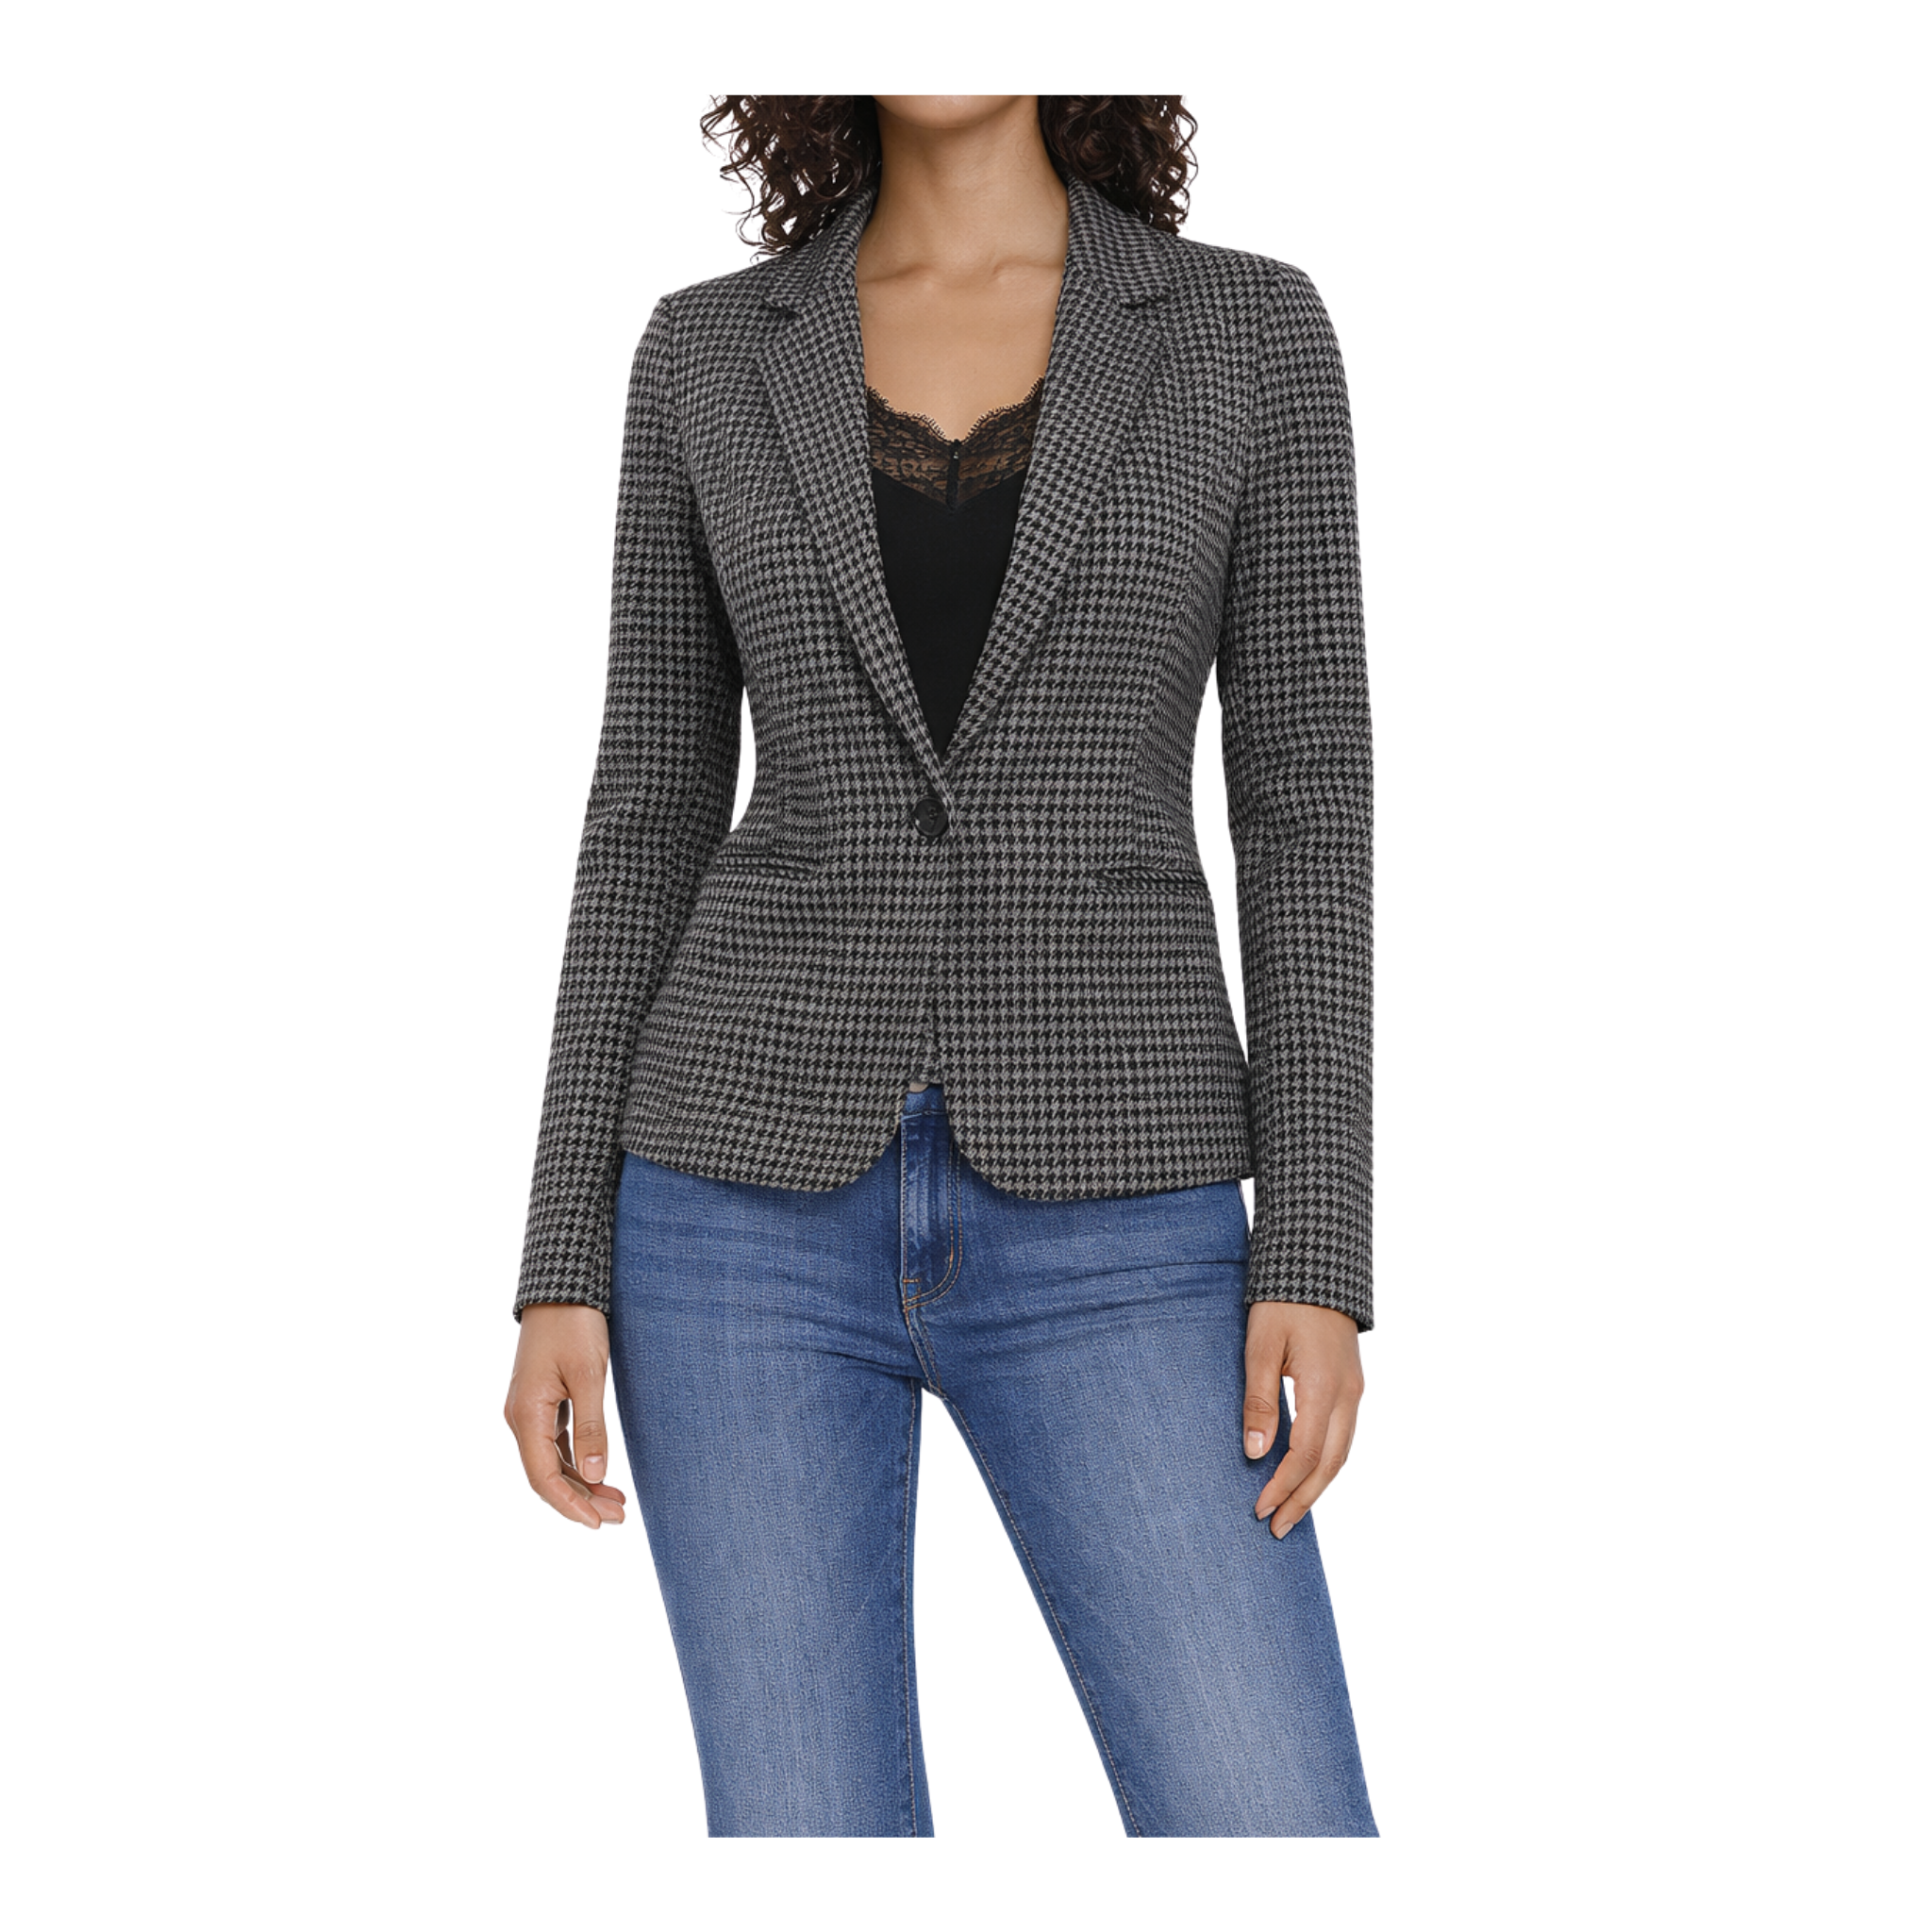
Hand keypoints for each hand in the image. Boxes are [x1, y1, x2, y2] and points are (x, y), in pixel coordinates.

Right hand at [504, 1304, 627, 1528]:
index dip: (571, 1505)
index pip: (544, 1478)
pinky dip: (575, 1461)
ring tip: (616, 1501)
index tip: (600, 1524)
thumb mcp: (588, 1375)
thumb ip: (591, 1428)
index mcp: (526, 1415)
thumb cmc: (575, 1325)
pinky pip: (553, 1442)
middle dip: (581, 1500)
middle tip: (619, 1517)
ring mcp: (528, 1409)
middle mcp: (520, 1417)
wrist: (562, 1286)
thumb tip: (595, 1475)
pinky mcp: (540, 1400)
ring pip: (550, 1461)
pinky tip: (598, 1471)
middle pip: (546, 1475)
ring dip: (580, 1483)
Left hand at [1243, 1302, 1363, 1537]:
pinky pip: (1343, 1436)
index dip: (1283, 1486)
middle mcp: (1348, 1395)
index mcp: (1325, 1387)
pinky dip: (1326, 1463)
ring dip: (1317, 1486)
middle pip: (1331, 1465)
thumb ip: (1259, 1400)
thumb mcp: (1261, 1346)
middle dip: (1303, 1499)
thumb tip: (1257, 1453)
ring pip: (1342, 1453)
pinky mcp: (1351, 1385)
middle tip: (1277, 1528)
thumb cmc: (1282, 1302)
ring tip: (1291, 1511)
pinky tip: (1307, 1473)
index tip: (1259, 1509)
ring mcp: (1355, 1390)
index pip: (1307, 1454)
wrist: (1317, 1265)